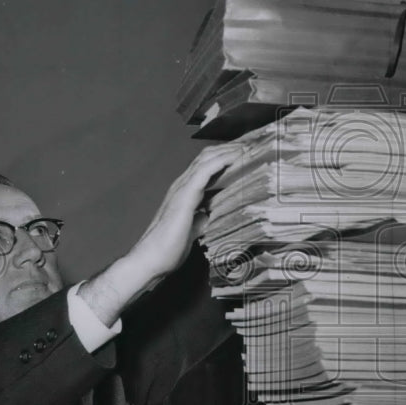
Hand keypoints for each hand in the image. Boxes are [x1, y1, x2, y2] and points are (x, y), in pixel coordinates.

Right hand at [130, 142, 242, 282]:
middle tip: (254, 144)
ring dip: (230, 149)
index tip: (247, 154)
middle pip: (209, 156)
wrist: (152, 259)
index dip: (226, 156)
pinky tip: (237, 157)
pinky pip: (205, 170)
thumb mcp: (193, 230)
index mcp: (185, 192)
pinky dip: (222, 160)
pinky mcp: (184, 195)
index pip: (207, 165)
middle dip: (231, 148)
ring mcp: (182, 188)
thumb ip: (201, 219)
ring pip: (207, 158)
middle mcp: (182, 185)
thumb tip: (211, 216)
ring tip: (250, 146)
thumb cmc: (168, 249)